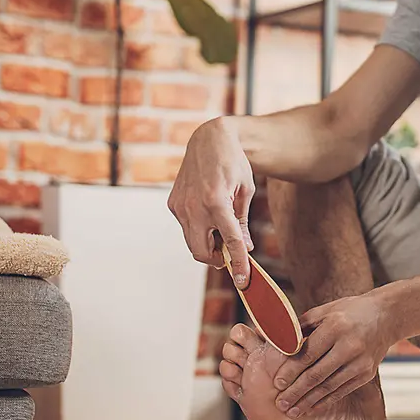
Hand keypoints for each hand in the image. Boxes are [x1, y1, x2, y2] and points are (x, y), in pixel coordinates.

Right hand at [168, 118, 255, 286]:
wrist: (209, 139)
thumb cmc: (233, 163)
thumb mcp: (246, 191)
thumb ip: (242, 221)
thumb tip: (245, 247)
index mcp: (217, 202)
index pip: (230, 242)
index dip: (239, 264)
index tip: (244, 280)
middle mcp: (194, 206)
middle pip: (201, 252)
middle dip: (217, 260)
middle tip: (230, 254)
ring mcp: (180, 205)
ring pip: (192, 242)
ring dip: (207, 245)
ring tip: (221, 230)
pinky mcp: (173, 203)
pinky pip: (186, 227)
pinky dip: (198, 229)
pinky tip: (209, 215)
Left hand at [273, 294, 397, 416]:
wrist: (386, 317)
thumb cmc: (348, 312)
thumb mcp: (323, 312)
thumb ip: (297, 326)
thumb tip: (267, 335)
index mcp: (335, 326)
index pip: (308, 353)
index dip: (291, 370)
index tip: (276, 383)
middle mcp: (350, 345)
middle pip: (317, 373)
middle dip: (296, 391)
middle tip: (279, 403)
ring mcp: (360, 362)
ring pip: (329, 386)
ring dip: (308, 401)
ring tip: (292, 411)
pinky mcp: (367, 373)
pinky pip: (342, 390)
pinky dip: (325, 401)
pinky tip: (311, 407)